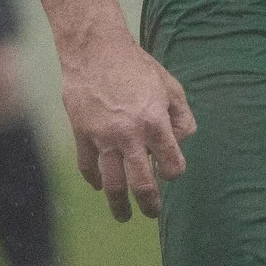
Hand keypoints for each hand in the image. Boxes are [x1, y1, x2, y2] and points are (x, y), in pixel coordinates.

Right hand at [58, 30, 195, 221]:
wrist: (95, 49)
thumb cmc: (136, 66)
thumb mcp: (170, 86)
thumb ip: (181, 115)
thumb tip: (184, 139)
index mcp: (155, 122)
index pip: (172, 163)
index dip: (174, 171)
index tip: (171, 173)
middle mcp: (129, 134)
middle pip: (141, 182)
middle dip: (149, 204)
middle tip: (152, 214)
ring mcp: (103, 137)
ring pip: (111, 183)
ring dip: (118, 204)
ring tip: (124, 216)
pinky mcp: (81, 134)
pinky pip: (87, 166)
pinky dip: (93, 180)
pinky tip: (99, 187)